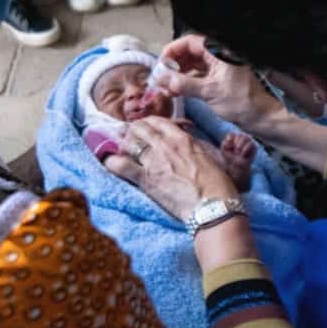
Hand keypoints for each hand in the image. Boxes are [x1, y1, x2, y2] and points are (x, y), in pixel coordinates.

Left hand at [105, 116, 238, 220]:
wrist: (213, 206)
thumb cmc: (217, 184)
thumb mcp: (208, 156)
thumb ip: (193, 146)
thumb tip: (187, 142)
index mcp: (182, 138)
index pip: (157, 122)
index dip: (148, 124)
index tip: (145, 129)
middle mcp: (165, 145)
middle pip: (140, 128)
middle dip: (132, 131)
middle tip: (129, 137)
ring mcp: (154, 161)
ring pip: (129, 142)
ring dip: (123, 144)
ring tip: (121, 149)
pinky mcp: (146, 179)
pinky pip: (121, 166)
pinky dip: (112, 162)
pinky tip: (108, 161)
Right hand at [158, 34, 283, 130]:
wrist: (260, 117)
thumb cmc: (241, 102)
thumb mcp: (209, 92)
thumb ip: (183, 83)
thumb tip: (161, 78)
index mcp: (219, 52)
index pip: (190, 42)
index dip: (173, 51)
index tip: (161, 64)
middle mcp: (219, 55)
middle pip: (190, 52)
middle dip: (174, 64)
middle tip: (161, 77)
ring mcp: (219, 67)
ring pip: (193, 64)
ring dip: (178, 74)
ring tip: (166, 87)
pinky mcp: (219, 78)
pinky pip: (198, 74)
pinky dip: (187, 81)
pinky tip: (176, 91)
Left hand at [219, 133, 255, 191]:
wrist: (236, 167)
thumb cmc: (229, 157)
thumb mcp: (224, 150)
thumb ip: (224, 143)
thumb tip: (230, 140)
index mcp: (234, 137)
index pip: (232, 134)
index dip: (229, 141)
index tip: (228, 148)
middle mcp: (242, 137)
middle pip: (239, 135)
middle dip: (236, 143)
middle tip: (235, 151)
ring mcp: (249, 141)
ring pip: (246, 137)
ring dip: (240, 146)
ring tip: (238, 152)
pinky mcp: (254, 147)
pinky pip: (251, 144)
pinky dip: (245, 149)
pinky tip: (243, 154)